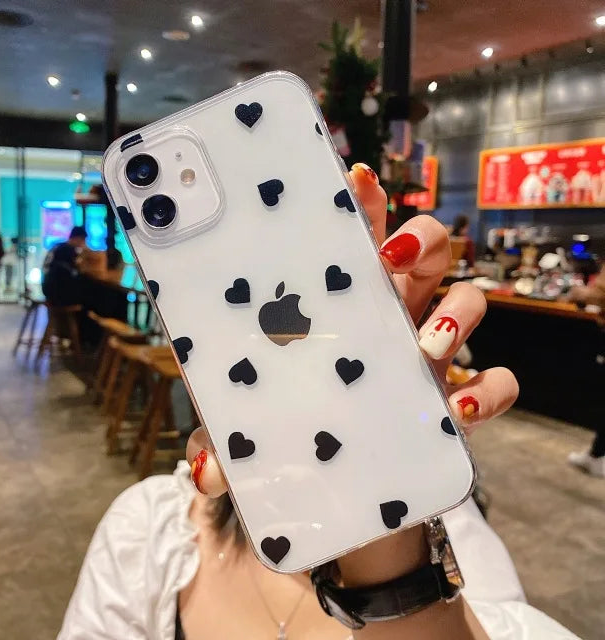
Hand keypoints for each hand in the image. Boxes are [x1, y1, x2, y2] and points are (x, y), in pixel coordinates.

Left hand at [185, 161, 517, 533]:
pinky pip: (496, 384)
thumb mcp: (257, 430)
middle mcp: (392, 320)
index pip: (357, 241)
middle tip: (392, 257)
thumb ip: (226, 440)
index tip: (353, 179)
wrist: (340, 491)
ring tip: (427, 343)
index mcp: (344, 307)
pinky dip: (488, 391)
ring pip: (468, 299)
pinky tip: (458, 410)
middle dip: (421, 238)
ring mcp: (429, 358)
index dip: (363, 206)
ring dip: (458, 310)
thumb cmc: (294, 436)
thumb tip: (202, 469)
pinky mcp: (455, 404)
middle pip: (425, 251)